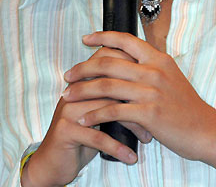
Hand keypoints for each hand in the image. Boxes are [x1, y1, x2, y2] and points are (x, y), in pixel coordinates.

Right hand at [21, 45, 150, 186]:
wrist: (56, 161)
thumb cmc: (86, 132)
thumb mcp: (101, 110)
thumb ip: (118, 92)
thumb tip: (150, 81)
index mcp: (84, 79)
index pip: (107, 59)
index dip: (130, 67)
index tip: (153, 83)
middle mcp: (75, 89)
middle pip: (111, 83)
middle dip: (137, 100)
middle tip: (156, 116)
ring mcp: (68, 108)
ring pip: (107, 110)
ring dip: (131, 126)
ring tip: (147, 137)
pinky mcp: (65, 130)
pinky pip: (97, 137)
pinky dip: (117, 148)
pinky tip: (130, 156)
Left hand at [64, 31, 215, 180]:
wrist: (207, 130)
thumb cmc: (187, 106)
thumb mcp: (170, 76)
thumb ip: (150, 67)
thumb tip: (126, 60)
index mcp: (158, 58)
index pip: (125, 40)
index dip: (102, 37)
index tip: (86, 38)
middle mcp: (154, 70)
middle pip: (109, 62)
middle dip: (83, 68)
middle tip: (67, 75)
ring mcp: (152, 91)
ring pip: (107, 86)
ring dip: (82, 91)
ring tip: (67, 96)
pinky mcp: (149, 113)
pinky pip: (113, 111)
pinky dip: (94, 115)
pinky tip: (83, 119)